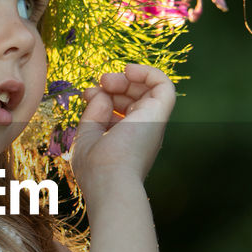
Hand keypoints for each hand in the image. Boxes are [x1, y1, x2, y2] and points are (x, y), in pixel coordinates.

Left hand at [69, 64, 175, 188]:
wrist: (111, 181)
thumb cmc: (96, 167)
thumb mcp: (87, 136)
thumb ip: (93, 113)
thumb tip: (99, 91)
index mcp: (126, 140)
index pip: (121, 110)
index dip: (104, 96)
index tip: (88, 93)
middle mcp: (142, 132)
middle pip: (136, 99)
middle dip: (116, 84)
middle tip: (101, 82)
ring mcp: (152, 123)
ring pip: (150, 90)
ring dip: (128, 78)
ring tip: (108, 78)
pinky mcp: (160, 114)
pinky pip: (164, 85)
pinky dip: (148, 72)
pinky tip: (129, 70)